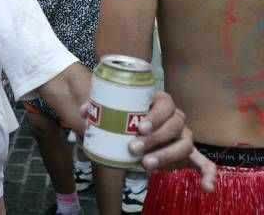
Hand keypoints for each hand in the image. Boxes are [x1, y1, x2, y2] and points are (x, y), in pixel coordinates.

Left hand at [79, 92, 216, 191]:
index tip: (140, 126)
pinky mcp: (189, 155)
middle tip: (133, 148)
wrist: (135, 129)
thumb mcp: (113, 110)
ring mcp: (184, 137)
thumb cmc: (125, 117)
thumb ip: (99, 108)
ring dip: (167, 155)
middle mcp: (176, 119)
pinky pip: (204, 164)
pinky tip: (206, 188)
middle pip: (175, 125)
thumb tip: (84, 112)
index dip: (156, 115)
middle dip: (155, 138)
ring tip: (146, 164)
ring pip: (185, 144)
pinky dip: (208, 175)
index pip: (166, 103)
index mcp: (161, 103)